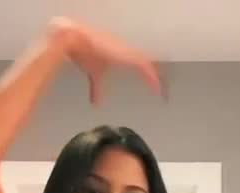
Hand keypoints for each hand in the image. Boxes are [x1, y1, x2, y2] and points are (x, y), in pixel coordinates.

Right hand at [47, 17, 161, 103]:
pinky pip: (144, 68)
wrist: (77, 41)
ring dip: (156, 79)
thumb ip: (97, 90)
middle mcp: (128, 53)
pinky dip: (151, 78)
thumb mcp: (94, 75)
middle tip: (163, 92)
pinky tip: (157, 88)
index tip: (155, 88)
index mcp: (122, 56)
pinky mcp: (127, 56)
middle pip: (148, 66)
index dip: (148, 76)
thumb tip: (96, 104)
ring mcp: (128, 53)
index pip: (140, 66)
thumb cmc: (84, 54)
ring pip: (149, 66)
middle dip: (156, 79)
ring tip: (162, 92)